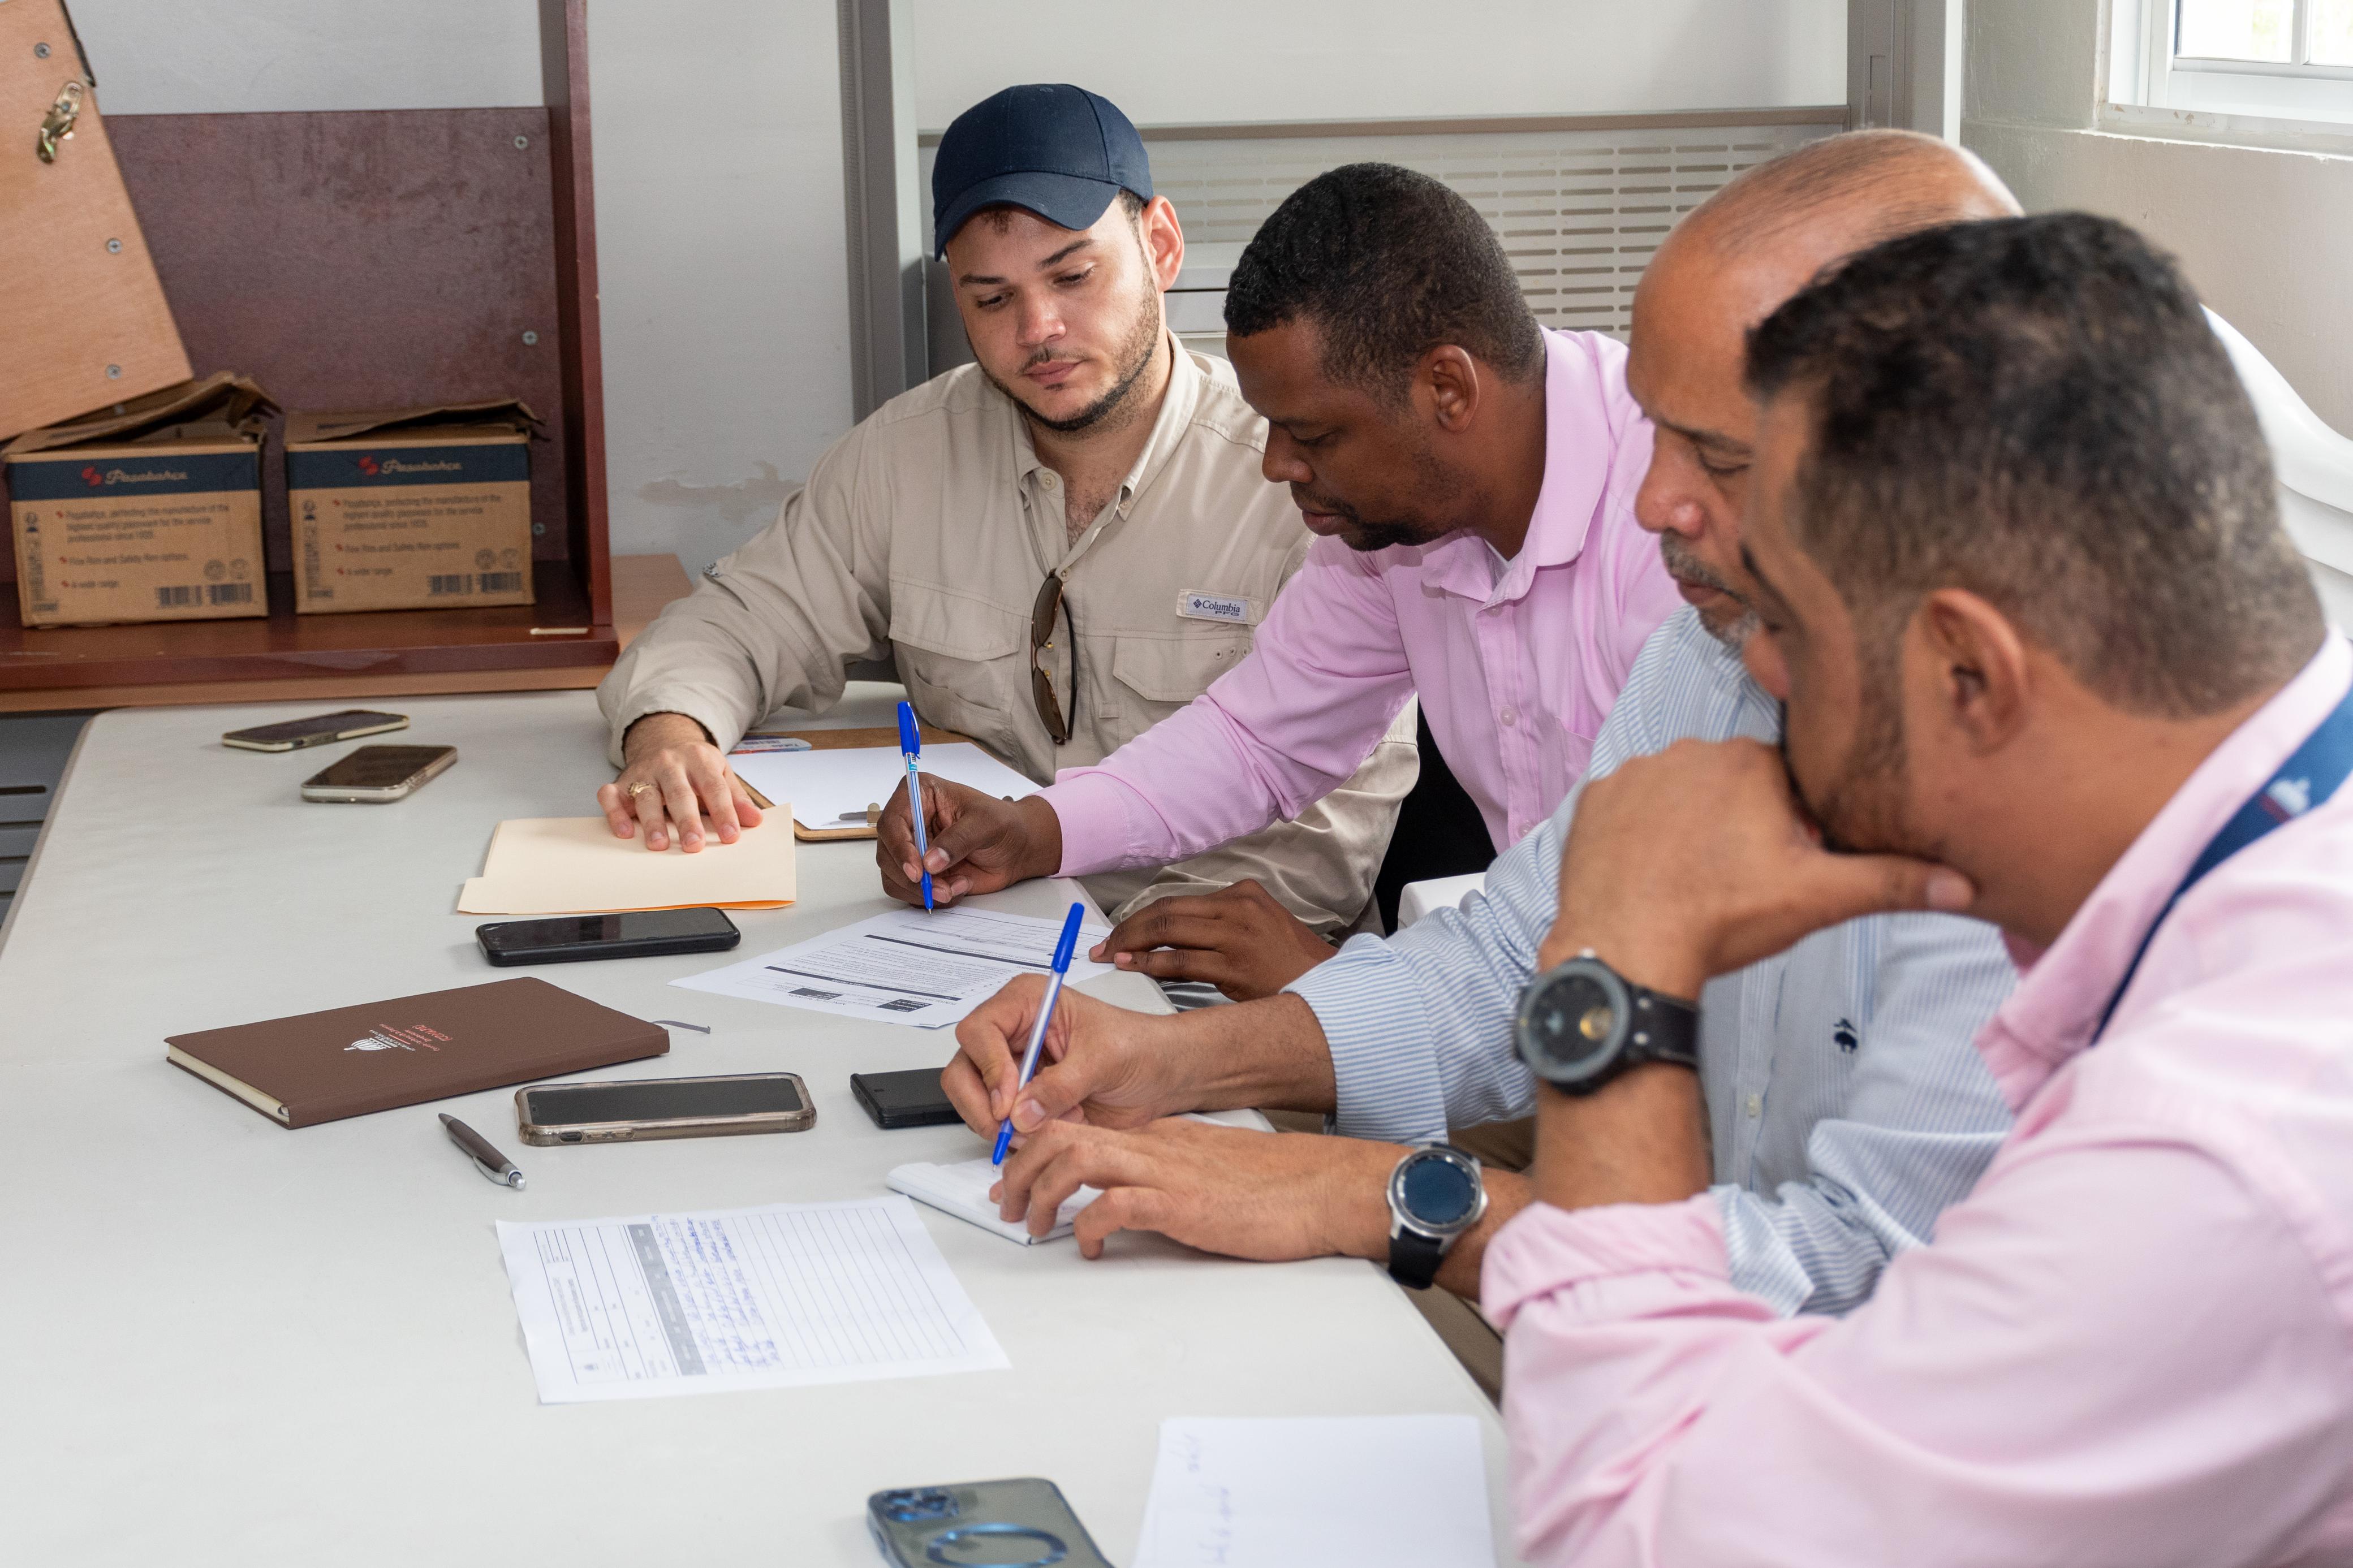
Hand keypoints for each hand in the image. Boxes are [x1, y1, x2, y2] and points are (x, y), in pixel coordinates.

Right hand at [597, 712, 763, 852]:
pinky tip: (623, 831)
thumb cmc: (695, 765)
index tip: (731, 836)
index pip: (713, 787)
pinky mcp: (622, 782)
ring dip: (651, 821)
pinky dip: (615, 812)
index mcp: (699, 759)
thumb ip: (736, 797)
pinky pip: (611, 795)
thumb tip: (755, 820)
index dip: (724, 812)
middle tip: (694, 845)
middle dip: (686, 820)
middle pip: (679, 793)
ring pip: (646, 796)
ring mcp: (644, 772)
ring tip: (659, 845)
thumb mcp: (720, 773)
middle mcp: (669, 763)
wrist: (664, 739)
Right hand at [875, 776, 1061, 907]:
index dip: (899, 848)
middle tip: (939, 889)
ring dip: (922, 891)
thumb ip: (959, 839)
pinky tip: (957, 887)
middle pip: (887, 853)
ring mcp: (911, 849)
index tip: (917, 871)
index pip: (892, 821)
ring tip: (955, 887)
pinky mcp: (919, 872)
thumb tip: (930, 861)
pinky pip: (908, 892)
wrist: (1016, 848)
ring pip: (894, 877)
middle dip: (912, 877)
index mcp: (919, 795)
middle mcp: (909, 822)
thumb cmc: (1003, 824)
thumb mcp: (987, 823)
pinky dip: (930, 897)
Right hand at [943, 978, 1177, 1136]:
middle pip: (964, 1069)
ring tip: (1054, 1124)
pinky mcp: (1021, 1099)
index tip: (1010, 1101)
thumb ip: (1061, 1085)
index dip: (989, 1068)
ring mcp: (1013, 1068)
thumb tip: (1022, 1112)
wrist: (1162, 1075)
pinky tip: (1055, 1128)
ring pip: (974, 1101)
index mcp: (1028, 1002)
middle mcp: (1012, 1033)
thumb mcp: (1103, 1060)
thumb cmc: (1139, 1047)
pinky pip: (997, 1122)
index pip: (979, 1031)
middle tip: (1014, 1129)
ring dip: (1007, 1124)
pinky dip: (1019, 1134)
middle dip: (984, 1105)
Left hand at [992, 1117, 1399, 1259]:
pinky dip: (1088, 1225)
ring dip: (1042, 1193)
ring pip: (1076, 1159)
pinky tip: (1089, 1247)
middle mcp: (1153, 1146)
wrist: (1321, 1188)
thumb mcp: (1205, 1171)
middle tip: (1007, 1204)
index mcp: (1157, 1137)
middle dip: (1021, 1168)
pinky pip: (1115, 1205)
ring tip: (1033, 1225)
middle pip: (1062, 1135)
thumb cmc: (1273, 1186)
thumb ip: (1165, 1175)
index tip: (1013, 1178)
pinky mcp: (1182, 1203)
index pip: (1077, 1125)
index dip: (1033, 1149)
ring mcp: (1166, 1171)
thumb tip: (1126, 1200)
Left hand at [1090, 880, 1338, 1000]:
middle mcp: (1239, 908)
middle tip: (1106, 942)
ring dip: (1132, 943)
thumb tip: (1169, 935)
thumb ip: (1219, 924)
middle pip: (1167, 912)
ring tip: (1112, 953)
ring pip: (1168, 932)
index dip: (1143, 915)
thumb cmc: (1291, 964)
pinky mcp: (1235, 966)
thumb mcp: (1258, 928)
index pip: (1178, 901)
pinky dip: (1151, 963)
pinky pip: (1181, 961)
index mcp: (1244, 894)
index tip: (1122, 929)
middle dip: (1129, 927)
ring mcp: (1237, 936)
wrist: (1329, 988)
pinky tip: (1133, 965)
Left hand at [1540, 737, 1973, 997]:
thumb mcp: (1817, 898)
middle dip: (1739, 824)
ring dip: (1689, 825)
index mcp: (1751, 763)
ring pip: (1680, 793)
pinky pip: (1629, 807)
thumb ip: (1891, 882)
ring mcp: (1635, 772)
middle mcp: (1691, 751)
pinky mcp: (1594, 799)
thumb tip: (1964, 884)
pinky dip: (1640, 833)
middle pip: (1730, 784)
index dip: (1788, 828)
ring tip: (1690, 879)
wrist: (1626, 947)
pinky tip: (1650, 870)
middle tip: (1734, 879)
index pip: (1785, 783)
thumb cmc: (1721, 919)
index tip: (1777, 865)